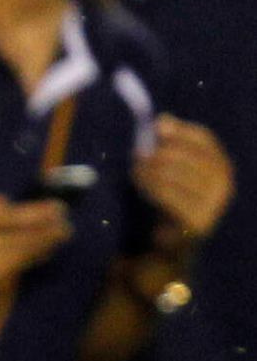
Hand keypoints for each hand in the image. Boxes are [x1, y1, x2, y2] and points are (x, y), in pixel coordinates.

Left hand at [135, 115, 233, 251]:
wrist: (172, 241)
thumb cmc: (171, 198)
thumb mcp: (173, 169)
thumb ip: (170, 144)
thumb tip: (163, 119)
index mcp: (222, 167)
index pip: (204, 140)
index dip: (180, 131)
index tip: (157, 127)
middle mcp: (224, 184)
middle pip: (187, 156)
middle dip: (159, 152)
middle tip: (137, 153)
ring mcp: (213, 204)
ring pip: (174, 175)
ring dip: (150, 169)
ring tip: (136, 170)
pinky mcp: (197, 220)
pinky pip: (167, 195)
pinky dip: (150, 186)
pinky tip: (140, 183)